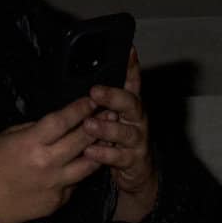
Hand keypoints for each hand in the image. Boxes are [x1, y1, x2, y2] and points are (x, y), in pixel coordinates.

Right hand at [0, 98, 101, 222]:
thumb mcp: (9, 136)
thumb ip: (36, 129)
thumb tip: (58, 123)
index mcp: (32, 143)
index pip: (63, 121)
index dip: (80, 109)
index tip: (92, 99)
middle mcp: (48, 164)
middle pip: (81, 141)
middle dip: (98, 124)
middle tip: (112, 112)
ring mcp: (56, 185)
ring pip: (88, 165)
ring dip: (100, 150)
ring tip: (110, 137)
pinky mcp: (59, 202)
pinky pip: (75, 183)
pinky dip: (80, 172)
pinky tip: (86, 162)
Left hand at [83, 50, 157, 219]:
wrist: (137, 172)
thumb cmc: (118, 140)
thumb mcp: (112, 116)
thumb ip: (103, 102)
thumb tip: (84, 81)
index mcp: (130, 105)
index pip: (133, 81)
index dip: (132, 66)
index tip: (128, 50)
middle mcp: (137, 119)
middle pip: (130, 103)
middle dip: (113, 96)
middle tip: (95, 92)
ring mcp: (137, 140)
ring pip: (125, 132)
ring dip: (106, 128)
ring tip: (89, 125)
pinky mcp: (133, 160)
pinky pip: (119, 157)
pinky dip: (104, 154)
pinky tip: (90, 151)